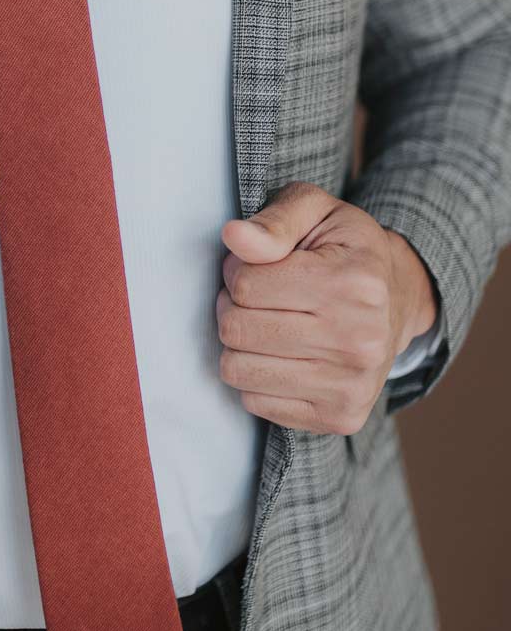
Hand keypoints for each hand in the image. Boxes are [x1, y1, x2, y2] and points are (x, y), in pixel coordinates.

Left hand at [216, 181, 438, 433]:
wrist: (398, 300)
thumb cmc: (344, 250)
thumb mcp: (316, 212)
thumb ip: (274, 221)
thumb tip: (233, 237)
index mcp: (354, 283)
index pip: (245, 283)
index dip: (237, 270)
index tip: (261, 267)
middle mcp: (359, 340)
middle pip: (236, 329)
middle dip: (233, 307)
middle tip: (259, 298)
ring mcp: (352, 385)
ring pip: (238, 370)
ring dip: (240, 344)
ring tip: (268, 324)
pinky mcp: (340, 417)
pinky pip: (255, 402)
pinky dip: (256, 377)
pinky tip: (283, 356)